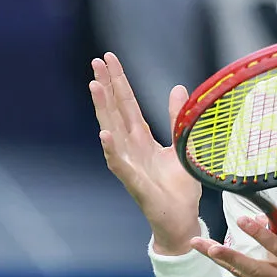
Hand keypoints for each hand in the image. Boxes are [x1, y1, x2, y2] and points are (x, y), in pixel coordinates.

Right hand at [89, 52, 201, 252]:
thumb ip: (176, 118)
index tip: (108, 58)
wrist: (181, 219)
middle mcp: (131, 148)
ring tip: (95, 87)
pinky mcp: (135, 183)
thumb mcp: (181, 145)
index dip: (118, 81)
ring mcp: (129, 164)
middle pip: (115, 111)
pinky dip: (112, 150)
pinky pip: (121, 165)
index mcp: (141, 138)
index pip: (126, 104)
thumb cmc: (178, 186)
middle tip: (96, 62)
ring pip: (113, 132)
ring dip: (103, 110)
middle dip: (106, 86)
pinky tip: (104, 134)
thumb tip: (177, 87)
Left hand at [191, 215, 276, 276]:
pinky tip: (212, 255)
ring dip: (220, 260)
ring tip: (198, 245)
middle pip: (251, 267)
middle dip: (228, 256)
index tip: (245, 220)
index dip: (261, 234)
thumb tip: (269, 217)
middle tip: (207, 246)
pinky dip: (229, 265)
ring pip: (242, 273)